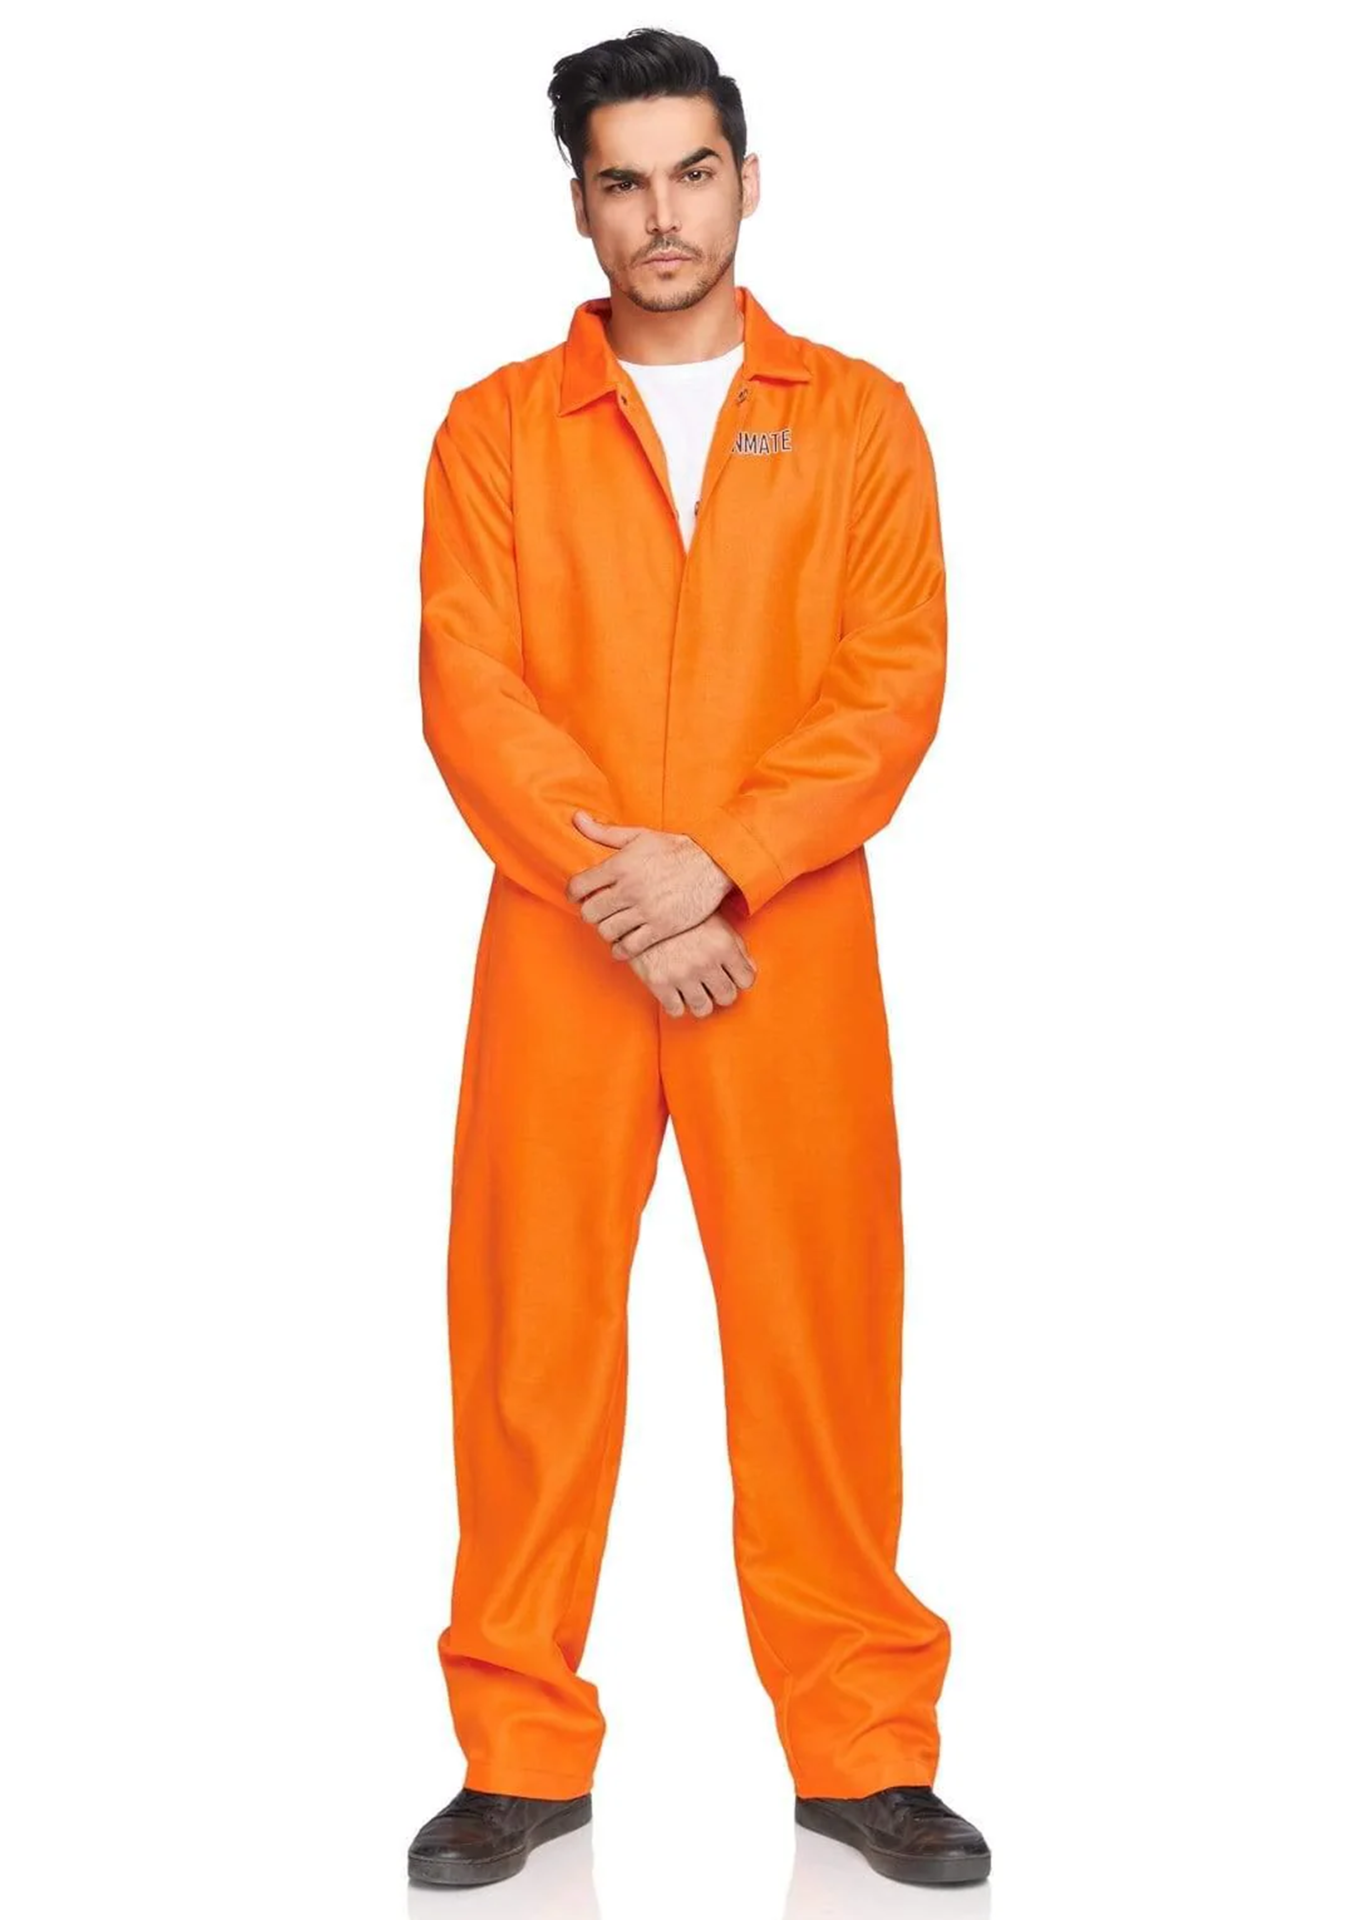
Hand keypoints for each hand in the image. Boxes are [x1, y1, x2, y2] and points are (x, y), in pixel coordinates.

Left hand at [566, 810, 732, 957]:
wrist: (714, 864)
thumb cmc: (675, 849)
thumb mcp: (639, 835)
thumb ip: (604, 831)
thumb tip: (576, 818)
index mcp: (621, 865)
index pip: (579, 886)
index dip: (573, 893)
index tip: (579, 895)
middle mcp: (630, 889)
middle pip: (590, 912)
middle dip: (589, 912)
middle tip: (597, 910)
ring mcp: (645, 911)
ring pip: (606, 931)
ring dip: (604, 930)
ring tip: (611, 925)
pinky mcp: (661, 928)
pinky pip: (629, 947)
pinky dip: (621, 949)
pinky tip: (622, 944)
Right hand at [627, 910, 757, 1018]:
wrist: (640, 906)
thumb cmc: (680, 913)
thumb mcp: (713, 921)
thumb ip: (735, 945)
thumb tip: (749, 970)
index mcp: (722, 943)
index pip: (747, 980)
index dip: (739, 979)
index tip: (730, 976)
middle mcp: (705, 961)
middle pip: (727, 997)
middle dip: (721, 991)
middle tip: (711, 983)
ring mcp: (681, 973)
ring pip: (703, 1009)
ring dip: (700, 1001)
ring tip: (693, 989)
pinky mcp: (658, 982)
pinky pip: (676, 1011)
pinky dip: (676, 1004)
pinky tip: (675, 991)